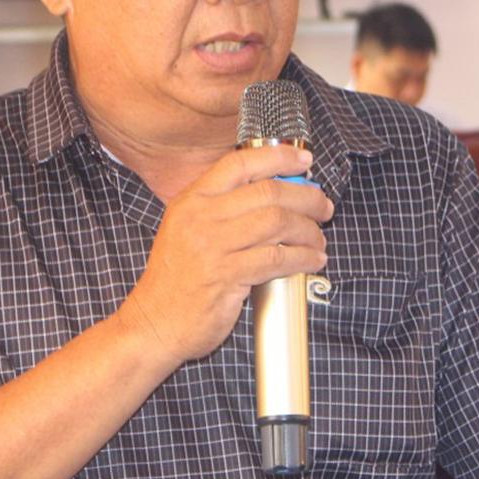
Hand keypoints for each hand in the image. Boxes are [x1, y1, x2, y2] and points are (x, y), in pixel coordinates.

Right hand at [119, 144, 331, 370]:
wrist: (154, 322)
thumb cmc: (177, 279)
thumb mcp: (188, 229)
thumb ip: (222, 209)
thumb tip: (277, 194)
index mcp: (192, 199)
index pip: (239, 164)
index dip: (278, 157)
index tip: (304, 160)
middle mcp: (201, 217)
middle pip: (268, 192)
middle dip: (306, 198)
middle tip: (323, 207)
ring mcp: (212, 246)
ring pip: (277, 223)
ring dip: (308, 230)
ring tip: (319, 240)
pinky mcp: (226, 276)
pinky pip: (276, 259)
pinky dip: (302, 258)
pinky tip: (312, 260)